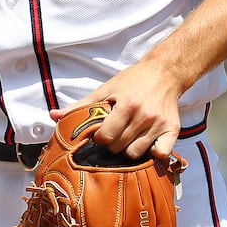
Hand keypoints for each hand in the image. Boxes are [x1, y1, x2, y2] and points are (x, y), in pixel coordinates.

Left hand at [50, 60, 183, 159]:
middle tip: (114, 134)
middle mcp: (144, 116)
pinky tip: (146, 144)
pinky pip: (161, 153)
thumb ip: (79, 106)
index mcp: (125, 105)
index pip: (105, 137)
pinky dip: (152, 153)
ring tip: (128, 138)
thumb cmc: (131, 81)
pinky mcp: (173, 129)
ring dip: (129, 149)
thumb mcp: (105, 90)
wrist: (164, 72)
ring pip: (136, 153)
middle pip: (120, 147)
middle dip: (112, 144)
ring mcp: (159, 124)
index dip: (99, 138)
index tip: (100, 133)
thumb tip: (53, 116)